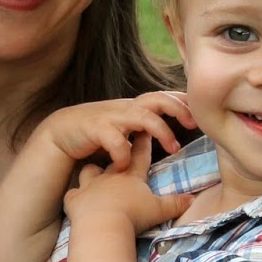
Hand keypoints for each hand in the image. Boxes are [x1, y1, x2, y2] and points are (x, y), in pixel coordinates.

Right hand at [42, 93, 194, 169]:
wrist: (60, 132)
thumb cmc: (97, 133)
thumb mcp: (124, 128)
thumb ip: (144, 130)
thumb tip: (173, 138)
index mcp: (133, 107)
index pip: (163, 96)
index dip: (183, 102)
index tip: (200, 115)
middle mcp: (124, 108)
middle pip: (157, 99)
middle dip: (178, 109)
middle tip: (193, 125)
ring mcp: (110, 117)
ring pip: (142, 116)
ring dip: (160, 131)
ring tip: (173, 148)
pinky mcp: (95, 129)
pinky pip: (115, 139)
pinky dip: (123, 152)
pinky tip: (124, 164)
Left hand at [64, 131, 188, 234]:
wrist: (102, 225)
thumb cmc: (133, 216)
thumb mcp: (158, 210)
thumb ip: (176, 204)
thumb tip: (194, 200)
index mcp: (130, 176)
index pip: (139, 153)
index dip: (144, 141)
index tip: (146, 129)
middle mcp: (110, 176)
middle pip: (112, 158)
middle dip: (117, 149)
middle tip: (120, 146)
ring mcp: (90, 186)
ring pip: (89, 171)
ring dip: (92, 173)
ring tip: (93, 175)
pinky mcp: (76, 200)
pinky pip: (73, 196)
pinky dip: (76, 198)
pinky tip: (76, 201)